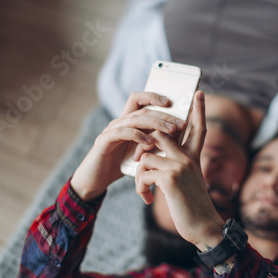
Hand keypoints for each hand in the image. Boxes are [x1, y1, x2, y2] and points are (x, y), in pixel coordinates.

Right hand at [71, 92, 186, 201]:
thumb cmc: (120, 165)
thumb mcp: (141, 151)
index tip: (172, 102)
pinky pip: (122, 133)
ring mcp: (110, 130)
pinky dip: (137, 136)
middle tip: (181, 124)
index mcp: (127, 121)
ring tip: (171, 131)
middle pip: (142, 110)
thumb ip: (154, 140)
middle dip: (164, 115)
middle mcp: (118, 122)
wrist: (96, 180)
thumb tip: (177, 132)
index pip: (139, 99)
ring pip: (134, 119)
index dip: (154, 97)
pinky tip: (150, 143)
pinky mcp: (104, 141)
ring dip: (156, 123)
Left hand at [135, 91, 224, 249]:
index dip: (199, 110)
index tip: (199, 92)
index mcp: (195, 156)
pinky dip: (140, 187)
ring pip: (146, 154)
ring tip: (145, 190)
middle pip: (161, 133)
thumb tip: (153, 157)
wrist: (203, 227)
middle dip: (143, 144)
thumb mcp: (188, 181)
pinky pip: (143, 172)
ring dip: (139, 173)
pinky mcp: (170, 177)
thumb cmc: (192, 206)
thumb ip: (176, 165)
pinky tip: (148, 199)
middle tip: (139, 160)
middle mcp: (189, 157)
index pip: (198, 127)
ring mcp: (180, 165)